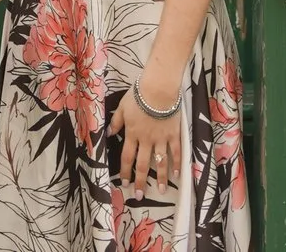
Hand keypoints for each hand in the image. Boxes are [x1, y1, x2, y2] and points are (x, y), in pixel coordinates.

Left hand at [115, 77, 183, 195]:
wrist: (158, 88)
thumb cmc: (139, 94)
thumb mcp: (122, 107)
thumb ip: (116, 122)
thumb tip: (109, 134)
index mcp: (132, 134)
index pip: (127, 157)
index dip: (125, 172)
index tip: (125, 184)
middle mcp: (146, 140)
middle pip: (142, 164)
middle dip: (140, 181)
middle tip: (139, 195)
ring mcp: (161, 138)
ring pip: (160, 162)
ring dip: (159, 177)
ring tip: (160, 191)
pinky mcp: (174, 134)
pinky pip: (175, 151)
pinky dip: (176, 163)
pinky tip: (176, 174)